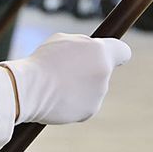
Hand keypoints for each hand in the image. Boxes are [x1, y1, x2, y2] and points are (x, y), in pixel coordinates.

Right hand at [3, 33, 131, 124]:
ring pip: (92, 88)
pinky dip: (74, 102)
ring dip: (80, 86)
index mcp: (100, 51)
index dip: (117, 53)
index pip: (123, 51)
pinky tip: (59, 98)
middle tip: (67, 71)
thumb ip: (84, 45)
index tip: (113, 56)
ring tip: (58, 85)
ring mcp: (99, 93)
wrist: (29, 89)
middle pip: (103, 71)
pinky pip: (84, 103)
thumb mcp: (64, 40)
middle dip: (89, 71)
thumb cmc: (43, 61)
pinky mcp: (90, 111)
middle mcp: (104, 72)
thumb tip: (93, 50)